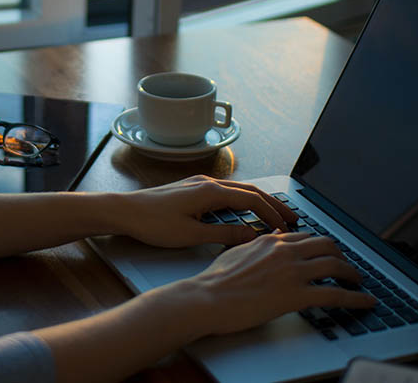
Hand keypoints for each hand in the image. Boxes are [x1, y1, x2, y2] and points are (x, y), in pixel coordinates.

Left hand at [116, 175, 298, 248]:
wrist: (125, 210)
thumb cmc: (153, 223)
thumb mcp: (191, 235)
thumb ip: (224, 235)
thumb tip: (252, 236)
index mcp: (210, 191)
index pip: (252, 200)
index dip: (272, 214)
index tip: (287, 228)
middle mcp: (208, 183)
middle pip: (250, 190)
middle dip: (273, 204)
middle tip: (293, 218)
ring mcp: (199, 184)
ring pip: (238, 190)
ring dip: (258, 201)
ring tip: (274, 215)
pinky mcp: (192, 189)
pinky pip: (225, 192)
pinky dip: (242, 201)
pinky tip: (245, 212)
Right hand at [182, 231, 375, 336]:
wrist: (207, 298)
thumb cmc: (216, 280)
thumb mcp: (237, 252)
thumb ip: (258, 244)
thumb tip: (271, 237)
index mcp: (271, 241)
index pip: (306, 237)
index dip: (322, 246)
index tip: (328, 253)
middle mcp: (286, 251)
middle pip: (327, 246)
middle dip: (342, 255)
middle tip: (347, 266)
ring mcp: (293, 272)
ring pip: (336, 266)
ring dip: (353, 274)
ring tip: (359, 282)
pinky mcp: (297, 295)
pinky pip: (336, 295)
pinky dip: (356, 298)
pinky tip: (366, 301)